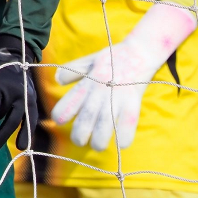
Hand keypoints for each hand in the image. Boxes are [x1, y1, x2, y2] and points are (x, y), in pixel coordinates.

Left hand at [0, 35, 37, 150]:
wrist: (12, 57)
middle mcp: (15, 91)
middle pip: (4, 115)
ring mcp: (26, 97)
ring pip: (16, 119)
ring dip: (10, 134)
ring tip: (12, 148)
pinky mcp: (32, 101)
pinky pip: (31, 119)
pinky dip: (27, 131)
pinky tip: (24, 144)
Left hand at [51, 2, 197, 150]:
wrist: (139, 52)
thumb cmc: (112, 58)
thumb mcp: (88, 61)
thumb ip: (72, 71)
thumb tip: (57, 80)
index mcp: (86, 83)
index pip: (68, 103)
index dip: (61, 115)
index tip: (61, 121)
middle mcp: (99, 91)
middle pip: (85, 119)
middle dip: (80, 135)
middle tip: (80, 141)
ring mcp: (116, 97)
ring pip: (104, 125)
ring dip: (100, 140)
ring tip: (98, 146)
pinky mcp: (133, 101)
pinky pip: (128, 123)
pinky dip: (124, 136)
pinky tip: (122, 143)